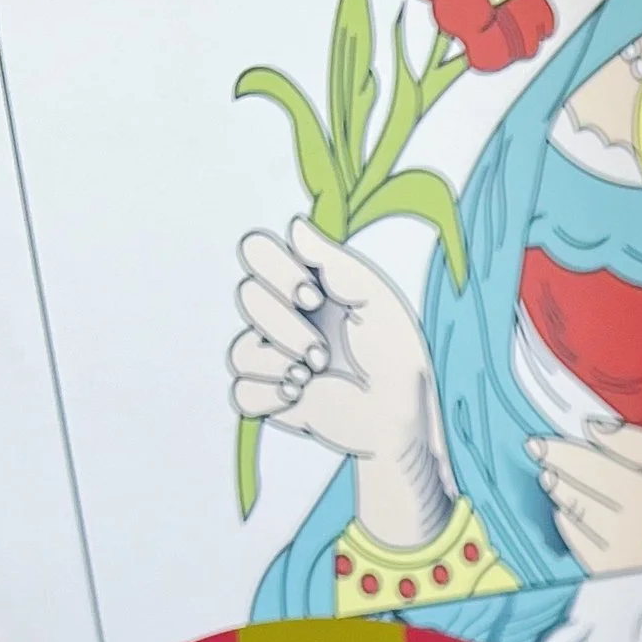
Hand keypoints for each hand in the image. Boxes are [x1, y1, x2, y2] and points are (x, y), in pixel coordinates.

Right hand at [228, 220, 449, 545]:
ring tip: (314, 375)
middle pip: (246, 297)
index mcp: (305, 285)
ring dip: (279, 362)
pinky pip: (240, 392)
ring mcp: (273, 359)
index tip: (313, 297)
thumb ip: (336, 263)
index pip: (257, 251)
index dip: (274, 269)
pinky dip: (269, 394)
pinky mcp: (270, 399)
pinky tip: (299, 395)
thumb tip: (296, 225)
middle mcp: (283, 317)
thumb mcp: (376, 300)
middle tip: (322, 351)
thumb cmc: (396, 355)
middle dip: (284, 325)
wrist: (402, 415)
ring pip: (239, 350)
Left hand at [528, 424, 641, 575]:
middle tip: (542, 456)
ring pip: (573, 520)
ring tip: (554, 480)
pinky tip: (569, 512)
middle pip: (575, 493)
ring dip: (560, 497)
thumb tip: (592, 428)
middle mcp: (629, 531)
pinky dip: (569, 526)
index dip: (558, 453)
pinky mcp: (616, 579)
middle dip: (556, 472)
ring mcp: (620, 559)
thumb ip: (641, 444)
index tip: (536, 443)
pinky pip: (579, 547)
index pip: (588, 468)